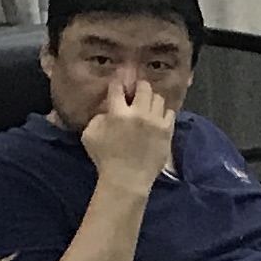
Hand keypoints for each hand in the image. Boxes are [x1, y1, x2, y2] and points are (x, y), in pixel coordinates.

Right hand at [80, 74, 177, 189]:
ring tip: (146, 106)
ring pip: (158, 98)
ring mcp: (156, 122)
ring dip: (151, 100)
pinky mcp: (167, 131)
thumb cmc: (105, 158)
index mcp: (118, 114)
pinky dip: (163, 113)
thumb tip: (108, 109)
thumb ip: (98, 117)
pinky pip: (170, 113)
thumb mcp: (90, 135)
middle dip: (139, 87)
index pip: (118, 89)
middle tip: (135, 92)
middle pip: (144, 87)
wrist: (127, 179)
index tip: (119, 81)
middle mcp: (139, 114)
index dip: (118, 82)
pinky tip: (156, 118)